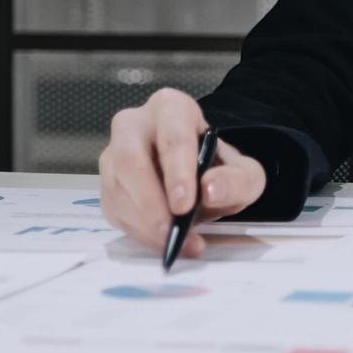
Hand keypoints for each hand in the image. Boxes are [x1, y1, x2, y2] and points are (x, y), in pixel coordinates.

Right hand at [97, 88, 266, 256]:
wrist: (200, 181)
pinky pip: (114, 210)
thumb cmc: (218, 169)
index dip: (177, 171)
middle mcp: (134, 125)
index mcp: (171, 109)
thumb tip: (210, 190)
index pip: (172, 135)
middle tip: (172, 232)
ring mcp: (114, 154)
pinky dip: (138, 232)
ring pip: (117, 188)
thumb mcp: (244, 174)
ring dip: (145, 223)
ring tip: (177, 244)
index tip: (184, 205)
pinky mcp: (108, 185)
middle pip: (130, 159)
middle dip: (150, 202)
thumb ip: (237, 180)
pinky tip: (162, 242)